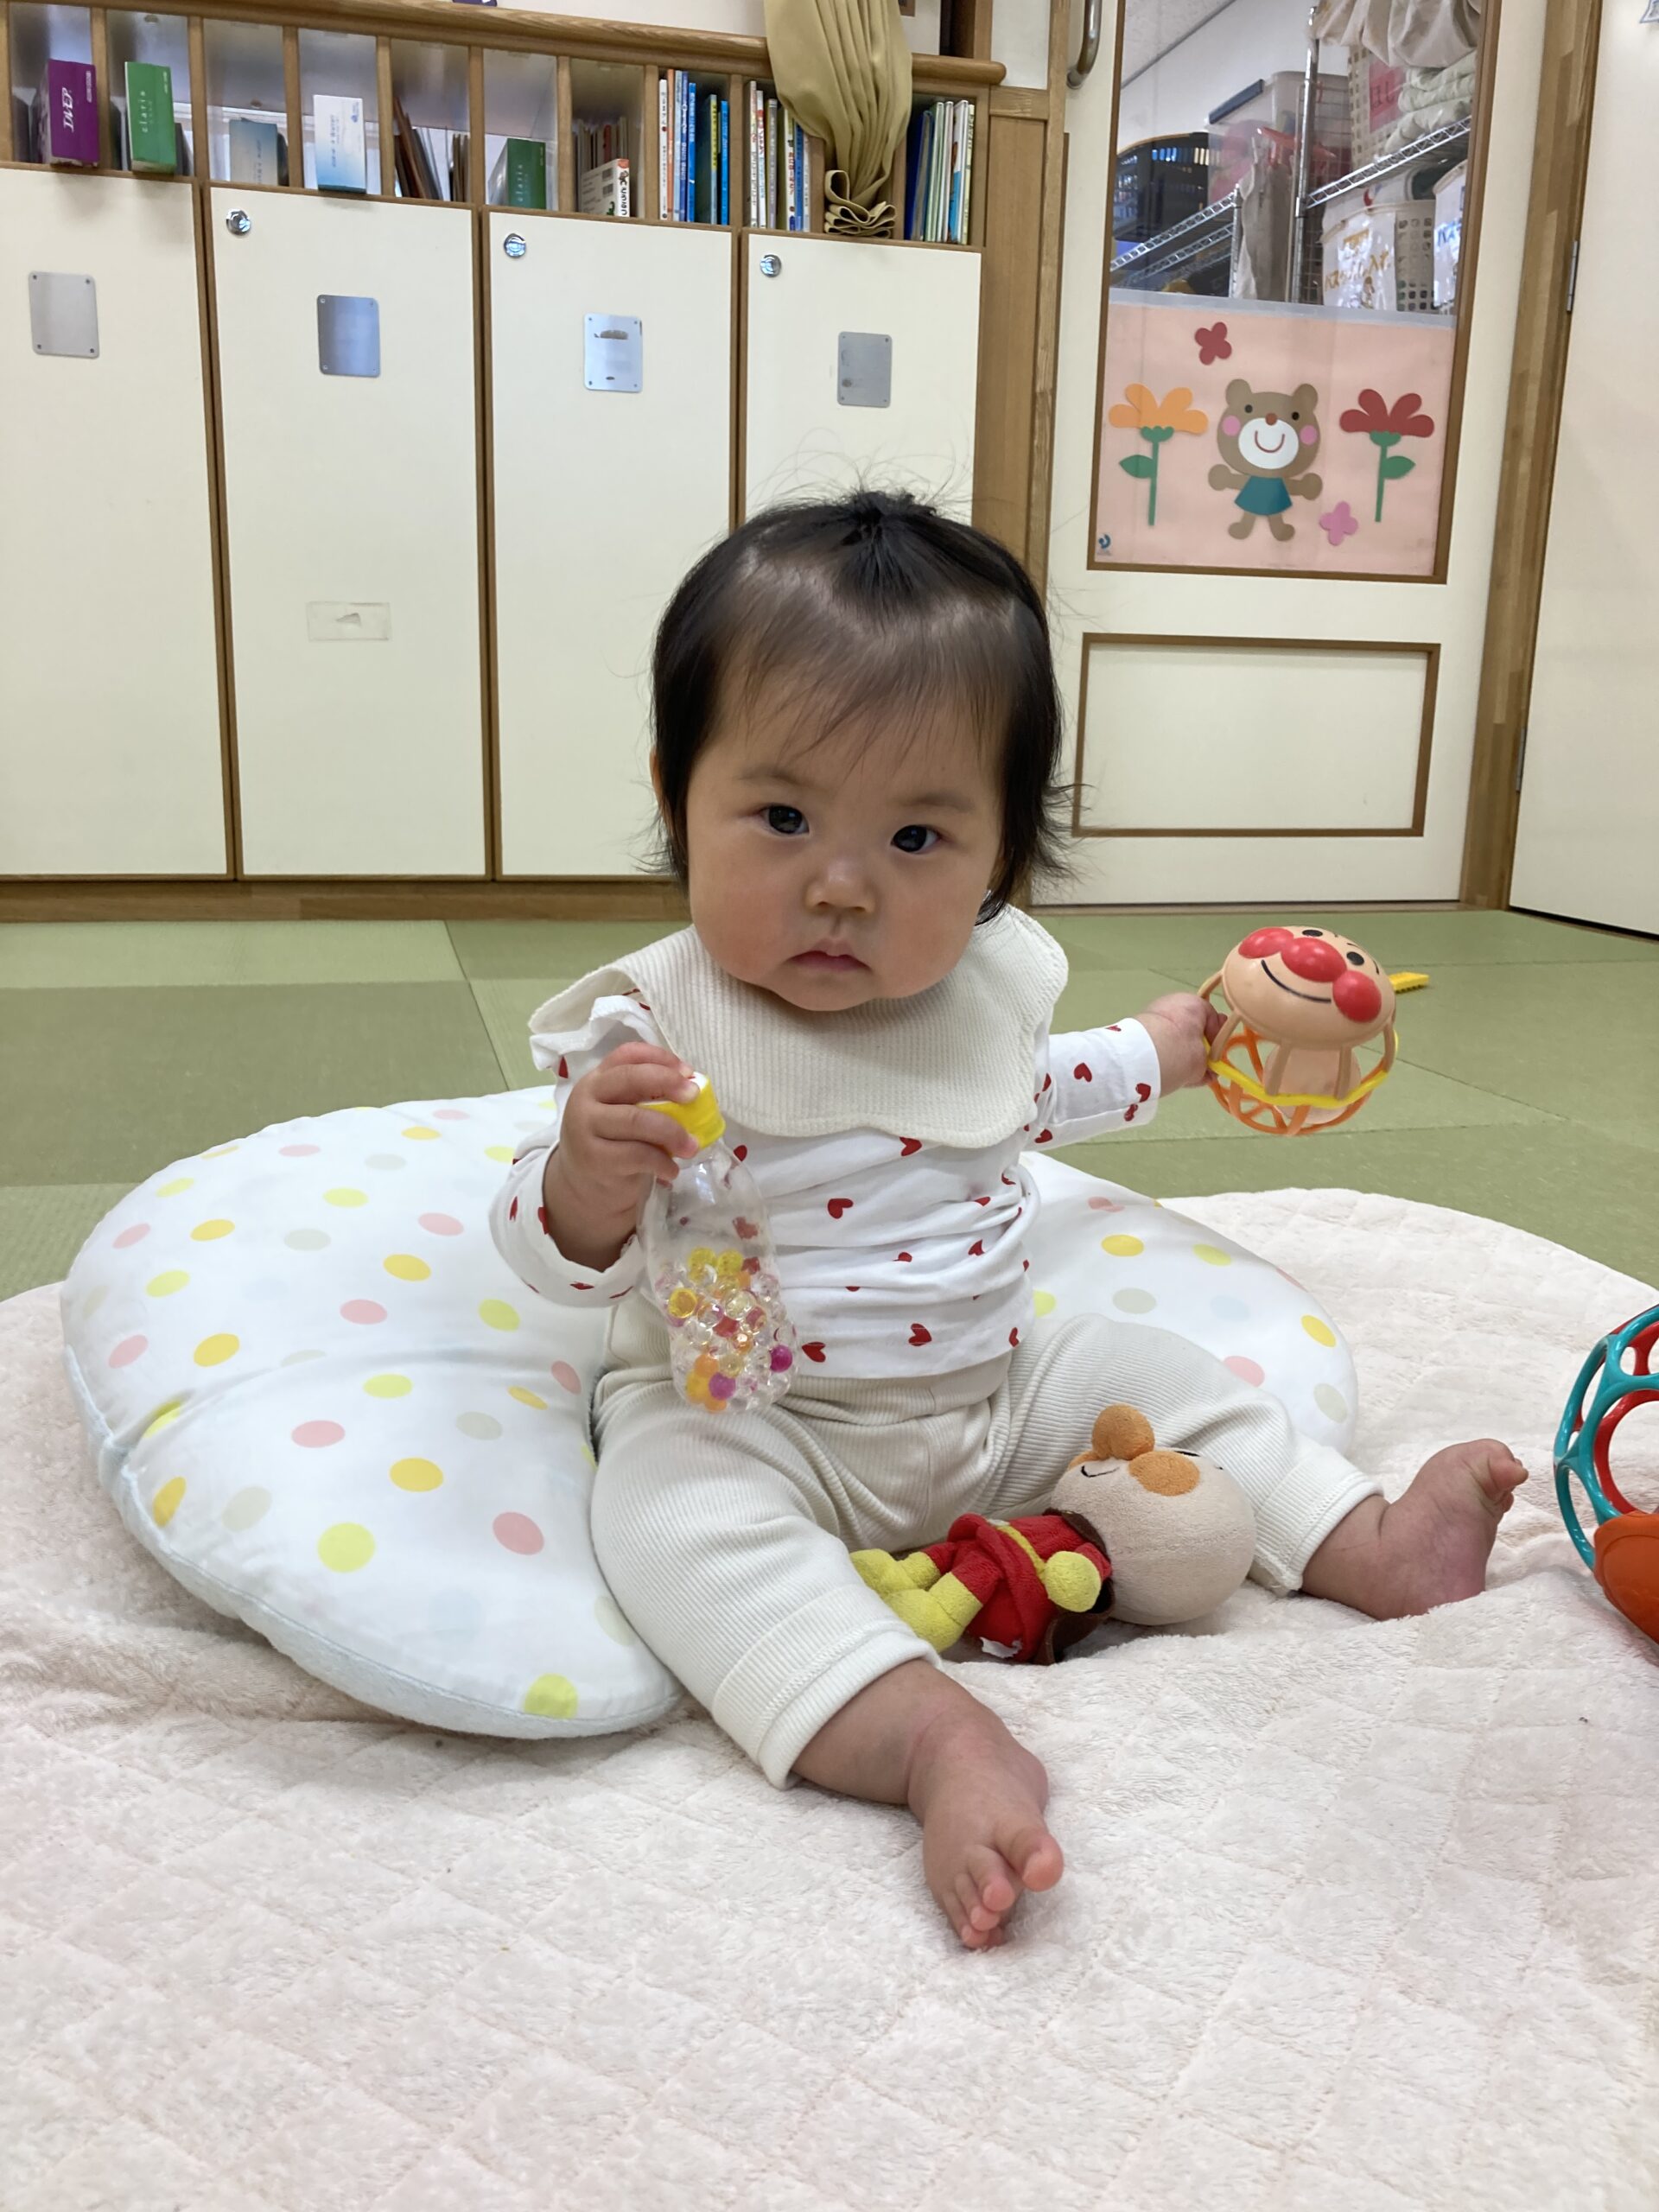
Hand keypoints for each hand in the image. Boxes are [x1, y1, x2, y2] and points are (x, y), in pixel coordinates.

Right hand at [541, 1043, 700, 1268]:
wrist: (585, 1186)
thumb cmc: (614, 1143)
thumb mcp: (624, 1113)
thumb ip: (648, 1099)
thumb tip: (693, 1091)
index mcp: (597, 1079)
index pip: (626, 1054)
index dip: (659, 1057)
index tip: (687, 1071)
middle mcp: (586, 1097)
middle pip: (628, 1078)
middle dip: (667, 1083)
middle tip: (694, 1096)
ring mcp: (585, 1127)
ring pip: (635, 1119)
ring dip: (672, 1132)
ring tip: (692, 1146)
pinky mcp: (593, 1158)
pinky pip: (636, 1155)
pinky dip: (661, 1162)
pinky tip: (671, 1170)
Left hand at [1136, 992, 1221, 1093]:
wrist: (1139, 1059)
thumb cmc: (1180, 1053)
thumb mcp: (1202, 1063)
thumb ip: (1209, 1066)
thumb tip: (1210, 1072)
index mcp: (1194, 1004)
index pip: (1214, 1019)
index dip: (1217, 1040)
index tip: (1216, 1058)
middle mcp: (1173, 1003)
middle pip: (1192, 1027)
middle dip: (1196, 1048)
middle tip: (1199, 1068)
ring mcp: (1153, 1014)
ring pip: (1174, 1035)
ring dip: (1179, 1052)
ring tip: (1180, 1073)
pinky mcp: (1137, 1027)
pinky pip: (1158, 1041)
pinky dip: (1163, 1054)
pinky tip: (1164, 1071)